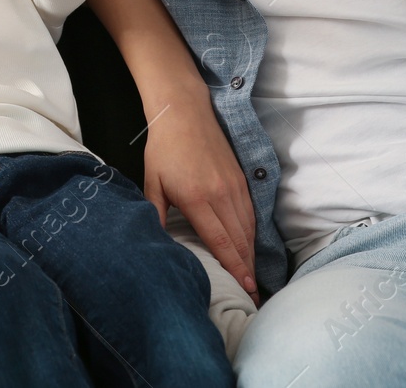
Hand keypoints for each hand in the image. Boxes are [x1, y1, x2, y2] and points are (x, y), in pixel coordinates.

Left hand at [143, 96, 258, 302]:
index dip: (233, 267)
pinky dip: (252, 232)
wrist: (184, 112)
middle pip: (240, 240)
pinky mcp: (241, 178)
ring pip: (248, 227)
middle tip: (253, 294)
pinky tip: (250, 245)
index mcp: (196, 198)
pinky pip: (251, 212)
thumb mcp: (152, 182)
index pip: (220, 241)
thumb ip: (156, 215)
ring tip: (253, 275)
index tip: (245, 287)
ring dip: (252, 253)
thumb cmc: (164, 148)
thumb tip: (155, 243)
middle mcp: (220, 194)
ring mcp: (234, 185)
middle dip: (247, 268)